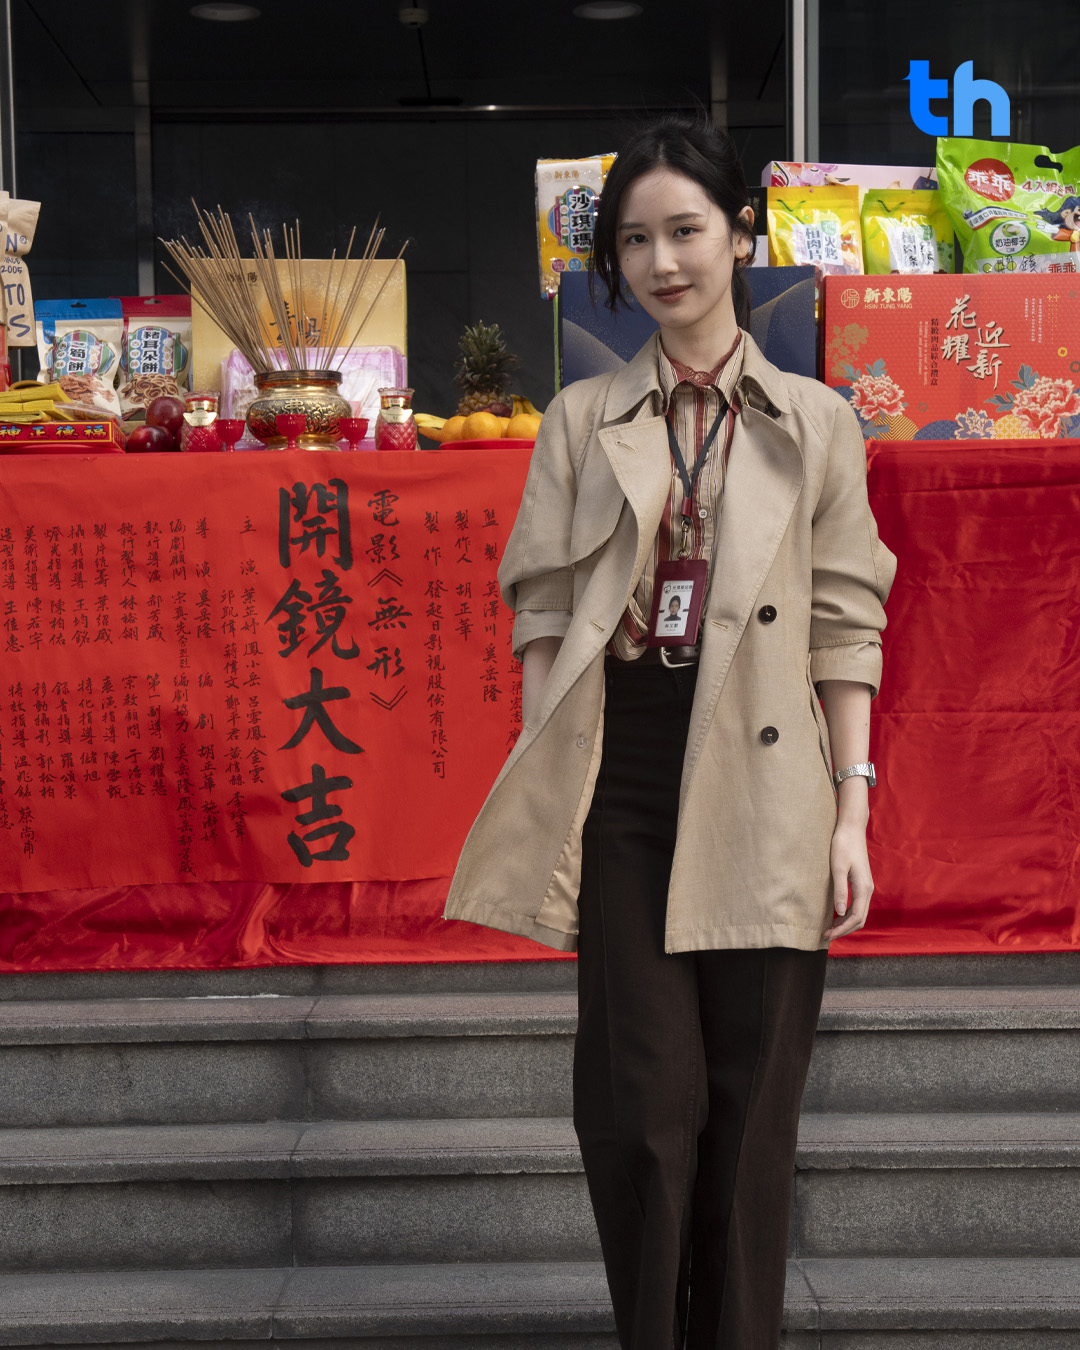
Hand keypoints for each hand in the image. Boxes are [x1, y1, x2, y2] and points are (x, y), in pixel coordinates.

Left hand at [822, 817, 873, 940]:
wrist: (851, 829)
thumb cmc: (843, 845)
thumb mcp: (838, 868)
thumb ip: (840, 890)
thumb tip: (840, 912)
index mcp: (863, 888)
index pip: (855, 917)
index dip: (841, 929)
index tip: (827, 934)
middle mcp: (868, 890)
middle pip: (859, 919)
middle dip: (844, 929)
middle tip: (826, 935)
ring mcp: (866, 887)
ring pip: (859, 913)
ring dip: (846, 923)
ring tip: (829, 927)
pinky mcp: (861, 883)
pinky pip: (857, 905)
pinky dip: (848, 914)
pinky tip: (836, 914)